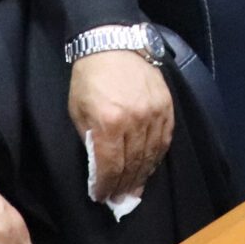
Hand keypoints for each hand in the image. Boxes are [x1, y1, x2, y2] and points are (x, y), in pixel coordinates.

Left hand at [69, 48, 174, 203]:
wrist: (113, 44)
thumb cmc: (89, 77)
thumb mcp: (77, 110)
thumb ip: (89, 138)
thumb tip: (99, 164)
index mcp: (108, 123)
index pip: (110, 166)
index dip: (105, 185)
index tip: (101, 197)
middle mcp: (134, 121)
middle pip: (132, 164)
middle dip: (124, 185)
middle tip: (119, 199)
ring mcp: (154, 113)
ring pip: (151, 154)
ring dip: (142, 175)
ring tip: (135, 188)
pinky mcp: (166, 106)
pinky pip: (165, 139)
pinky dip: (158, 156)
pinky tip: (150, 166)